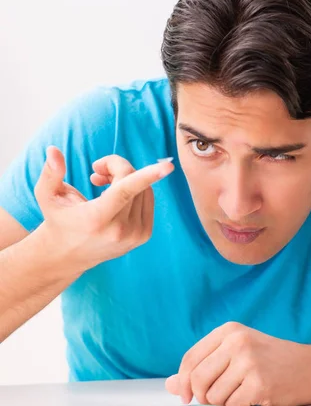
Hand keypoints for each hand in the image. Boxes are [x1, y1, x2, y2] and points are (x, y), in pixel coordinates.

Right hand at [34, 146, 173, 269]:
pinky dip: (135, 189)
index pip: (126, 192)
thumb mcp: (47, 196)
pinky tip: (115, 195)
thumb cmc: (58, 219)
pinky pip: (147, 199)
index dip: (146, 175)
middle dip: (116, 167)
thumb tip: (53, 150)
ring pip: (144, 189)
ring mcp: (135, 235)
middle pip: (132, 181)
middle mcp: (120, 230)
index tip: (168, 167)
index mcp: (97, 219)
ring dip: (126, 177)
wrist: (68, 255)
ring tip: (102, 182)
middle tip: (97, 170)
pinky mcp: (144, 236)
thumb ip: (50, 173)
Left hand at [166, 322, 310, 405]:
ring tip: (241, 392)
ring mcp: (248, 362)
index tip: (186, 395)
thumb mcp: (238, 353)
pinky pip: (232, 405)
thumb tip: (171, 385)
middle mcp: (236, 342)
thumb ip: (204, 365)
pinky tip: (254, 396)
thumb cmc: (273, 360)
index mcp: (229, 330)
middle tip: (214, 399)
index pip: (190, 358)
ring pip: (213, 395)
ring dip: (223, 402)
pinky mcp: (259, 383)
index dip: (182, 381)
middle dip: (201, 396)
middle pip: (197, 378)